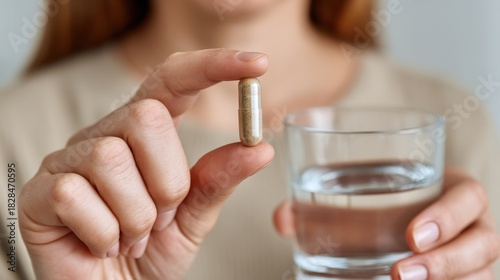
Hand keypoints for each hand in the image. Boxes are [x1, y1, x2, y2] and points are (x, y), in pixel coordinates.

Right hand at [19, 49, 272, 279]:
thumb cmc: (152, 253)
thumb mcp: (194, 216)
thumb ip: (219, 179)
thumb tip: (260, 147)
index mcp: (143, 135)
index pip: (171, 80)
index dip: (211, 66)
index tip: (257, 65)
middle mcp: (104, 136)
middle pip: (147, 118)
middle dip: (168, 181)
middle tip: (162, 215)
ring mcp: (68, 162)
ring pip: (111, 159)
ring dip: (137, 214)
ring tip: (133, 234)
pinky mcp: (40, 194)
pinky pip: (75, 196)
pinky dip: (104, 233)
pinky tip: (104, 243)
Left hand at [273, 167, 499, 279]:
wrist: (397, 228)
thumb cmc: (381, 206)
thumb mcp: (356, 200)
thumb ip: (320, 208)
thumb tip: (282, 218)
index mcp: (450, 191)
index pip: (468, 196)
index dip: (447, 215)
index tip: (410, 236)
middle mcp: (470, 226)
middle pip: (482, 242)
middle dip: (445, 259)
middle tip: (400, 272)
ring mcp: (471, 257)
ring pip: (481, 274)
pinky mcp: (464, 277)